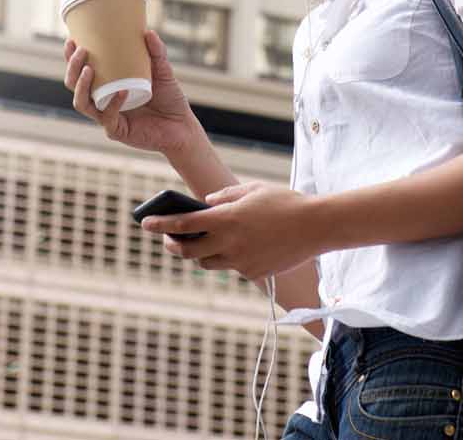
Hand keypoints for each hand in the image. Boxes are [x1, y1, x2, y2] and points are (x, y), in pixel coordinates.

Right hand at [64, 29, 199, 155]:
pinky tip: (121, 92)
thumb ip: (156, 52)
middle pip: (74, 86)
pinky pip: (107, 117)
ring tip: (89, 70)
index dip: (71, 58)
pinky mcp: (117, 131)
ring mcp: (107, 117)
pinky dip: (113, 104)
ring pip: (81, 103)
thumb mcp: (163, 71)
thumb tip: (148, 31)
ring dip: (81, 86)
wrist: (182, 126)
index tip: (72, 41)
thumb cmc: (170, 98)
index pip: (81, 71)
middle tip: (82, 51)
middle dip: (72, 68)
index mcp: (107, 85)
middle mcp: (102, 101)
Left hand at [139, 181, 325, 280]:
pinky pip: (233, 267)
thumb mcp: (252, 189)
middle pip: (189, 251)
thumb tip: (205, 203)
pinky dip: (229, 258)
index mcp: (226, 219)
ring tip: (197, 244)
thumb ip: (225, 196)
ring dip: (199, 254)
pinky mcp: (254, 273)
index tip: (145, 223)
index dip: (161, 225)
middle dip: (174, 245)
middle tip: (169, 240)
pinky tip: (238, 247)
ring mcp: (241, 262)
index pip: (183, 225)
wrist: (317, 226)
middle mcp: (229, 243)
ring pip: (208, 263)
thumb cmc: (284, 202)